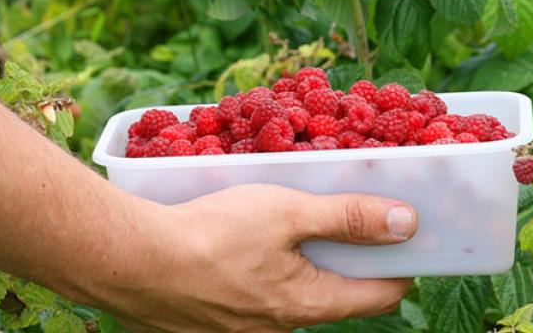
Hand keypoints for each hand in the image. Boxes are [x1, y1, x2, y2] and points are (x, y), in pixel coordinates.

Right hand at [100, 185, 417, 331]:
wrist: (124, 261)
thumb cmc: (210, 234)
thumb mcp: (288, 211)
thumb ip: (349, 217)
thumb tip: (407, 224)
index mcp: (309, 305)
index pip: (382, 297)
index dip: (401, 266)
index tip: (405, 237)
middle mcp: (280, 330)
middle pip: (336, 296)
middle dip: (349, 261)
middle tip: (349, 220)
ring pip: (291, 297)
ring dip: (301, 266)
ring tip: (290, 224)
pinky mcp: (208, 327)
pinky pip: (250, 301)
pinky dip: (260, 273)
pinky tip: (242, 244)